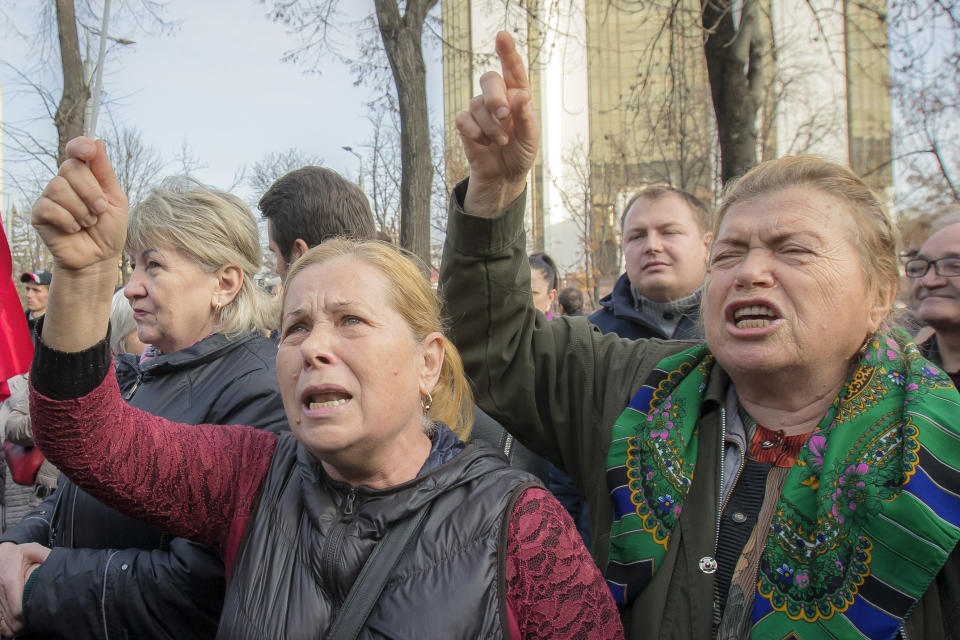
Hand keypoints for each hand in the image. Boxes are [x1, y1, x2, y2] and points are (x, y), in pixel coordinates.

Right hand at [0, 542, 49, 636]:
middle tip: (35, 625)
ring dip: (15, 626)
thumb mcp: (32, 550)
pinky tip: (17, 625)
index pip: (16, 607)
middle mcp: (0, 589)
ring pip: (3, 619)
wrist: (1, 555)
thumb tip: (59, 564)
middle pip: (10, 617)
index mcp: (10, 579)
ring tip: (28, 626)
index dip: (26, 617)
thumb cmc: (18, 554)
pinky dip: (6, 624)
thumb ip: (45, 556)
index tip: (36, 619)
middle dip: (22, 624)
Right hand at [31, 137, 127, 272]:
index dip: (80, 146)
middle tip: (99, 210)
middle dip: (91, 192)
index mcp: (86, 176)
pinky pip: (50, 207)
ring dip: (81, 209)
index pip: (76, 151)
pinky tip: (74, 229)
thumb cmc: (109, 230)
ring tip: (88, 222)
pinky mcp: (40, 213)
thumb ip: (105, 173)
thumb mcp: (116, 200)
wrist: (99, 257)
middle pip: (70, 168)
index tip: (88, 152)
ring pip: (59, 187)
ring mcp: (51, 196)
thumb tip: (97, 142)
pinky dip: (67, 220)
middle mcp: (66, 182)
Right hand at [455, 31, 539, 216]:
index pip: (513, 69)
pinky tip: (484, 143)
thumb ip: (527, 118)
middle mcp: (497, 97)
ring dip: (490, 125)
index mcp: (517, 94)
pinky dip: (475, 132)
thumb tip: (522, 98)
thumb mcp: (531, 138)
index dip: (507, 52)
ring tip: (501, 141)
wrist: (504, 175)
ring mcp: (480, 109)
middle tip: (503, 115)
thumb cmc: (521, 152)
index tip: (502, 36)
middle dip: (495, 96)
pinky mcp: (466, 124)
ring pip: (477, 104)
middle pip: (489, 80)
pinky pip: (464, 119)